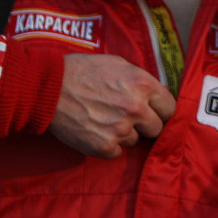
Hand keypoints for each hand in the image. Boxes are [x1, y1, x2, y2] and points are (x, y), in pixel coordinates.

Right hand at [49, 53, 174, 158]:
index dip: (161, 110)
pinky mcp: (103, 147)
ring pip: (135, 140)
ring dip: (124, 134)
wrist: (48, 87)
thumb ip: (141, 80)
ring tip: (104, 120)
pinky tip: (95, 131)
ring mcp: (120, 129)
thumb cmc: (83, 71)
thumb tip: (156, 95)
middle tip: (128, 118)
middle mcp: (136, 108)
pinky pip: (117, 152)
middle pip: (156, 128)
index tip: (154, 112)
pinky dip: (108, 145)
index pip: (170, 107)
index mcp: (144, 84)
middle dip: (145, 124)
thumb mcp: (119, 65)